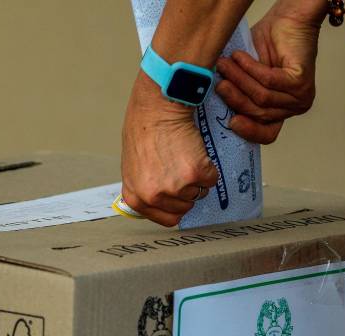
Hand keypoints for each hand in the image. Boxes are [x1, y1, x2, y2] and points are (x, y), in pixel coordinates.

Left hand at [121, 72, 218, 226]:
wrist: (156, 107)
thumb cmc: (144, 129)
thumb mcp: (133, 167)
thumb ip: (145, 187)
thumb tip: (160, 199)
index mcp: (136, 198)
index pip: (167, 219)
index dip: (177, 206)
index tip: (181, 195)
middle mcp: (154, 196)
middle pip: (186, 206)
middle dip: (188, 189)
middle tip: (180, 165)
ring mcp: (175, 187)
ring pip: (200, 192)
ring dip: (198, 177)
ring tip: (185, 155)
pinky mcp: (195, 174)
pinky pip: (211, 179)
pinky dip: (209, 166)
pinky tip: (195, 151)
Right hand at [215, 0, 326, 143]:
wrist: (288, 18)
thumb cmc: (268, 44)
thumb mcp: (247, 75)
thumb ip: (238, 93)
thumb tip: (213, 107)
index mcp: (281, 111)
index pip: (267, 134)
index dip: (249, 131)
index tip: (231, 123)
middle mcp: (294, 107)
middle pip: (260, 114)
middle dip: (235, 98)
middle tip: (218, 84)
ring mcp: (300, 97)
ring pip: (262, 97)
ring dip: (239, 80)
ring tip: (224, 65)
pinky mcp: (301, 82)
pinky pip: (269, 82)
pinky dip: (251, 69)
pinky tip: (239, 57)